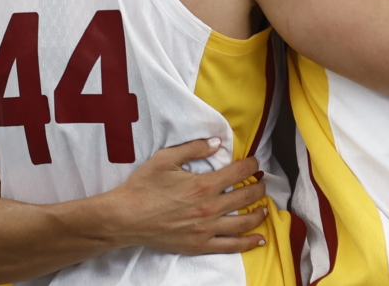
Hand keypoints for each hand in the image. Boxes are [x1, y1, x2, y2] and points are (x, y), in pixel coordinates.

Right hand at [109, 138, 268, 254]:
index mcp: (204, 185)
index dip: (252, 165)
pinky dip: (248, 242)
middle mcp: (209, 208)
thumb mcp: (166, 158)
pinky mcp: (199, 246)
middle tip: (261, 182)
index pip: (239, 172)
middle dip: (259, 187)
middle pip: (247, 197)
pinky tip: (260, 238)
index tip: (255, 162)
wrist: (124, 218)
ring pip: (244, 222)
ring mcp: (206, 230)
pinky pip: (231, 246)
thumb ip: (195, 148)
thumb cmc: (143, 186)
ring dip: (259, 213)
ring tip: (264, 207)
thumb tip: (217, 142)